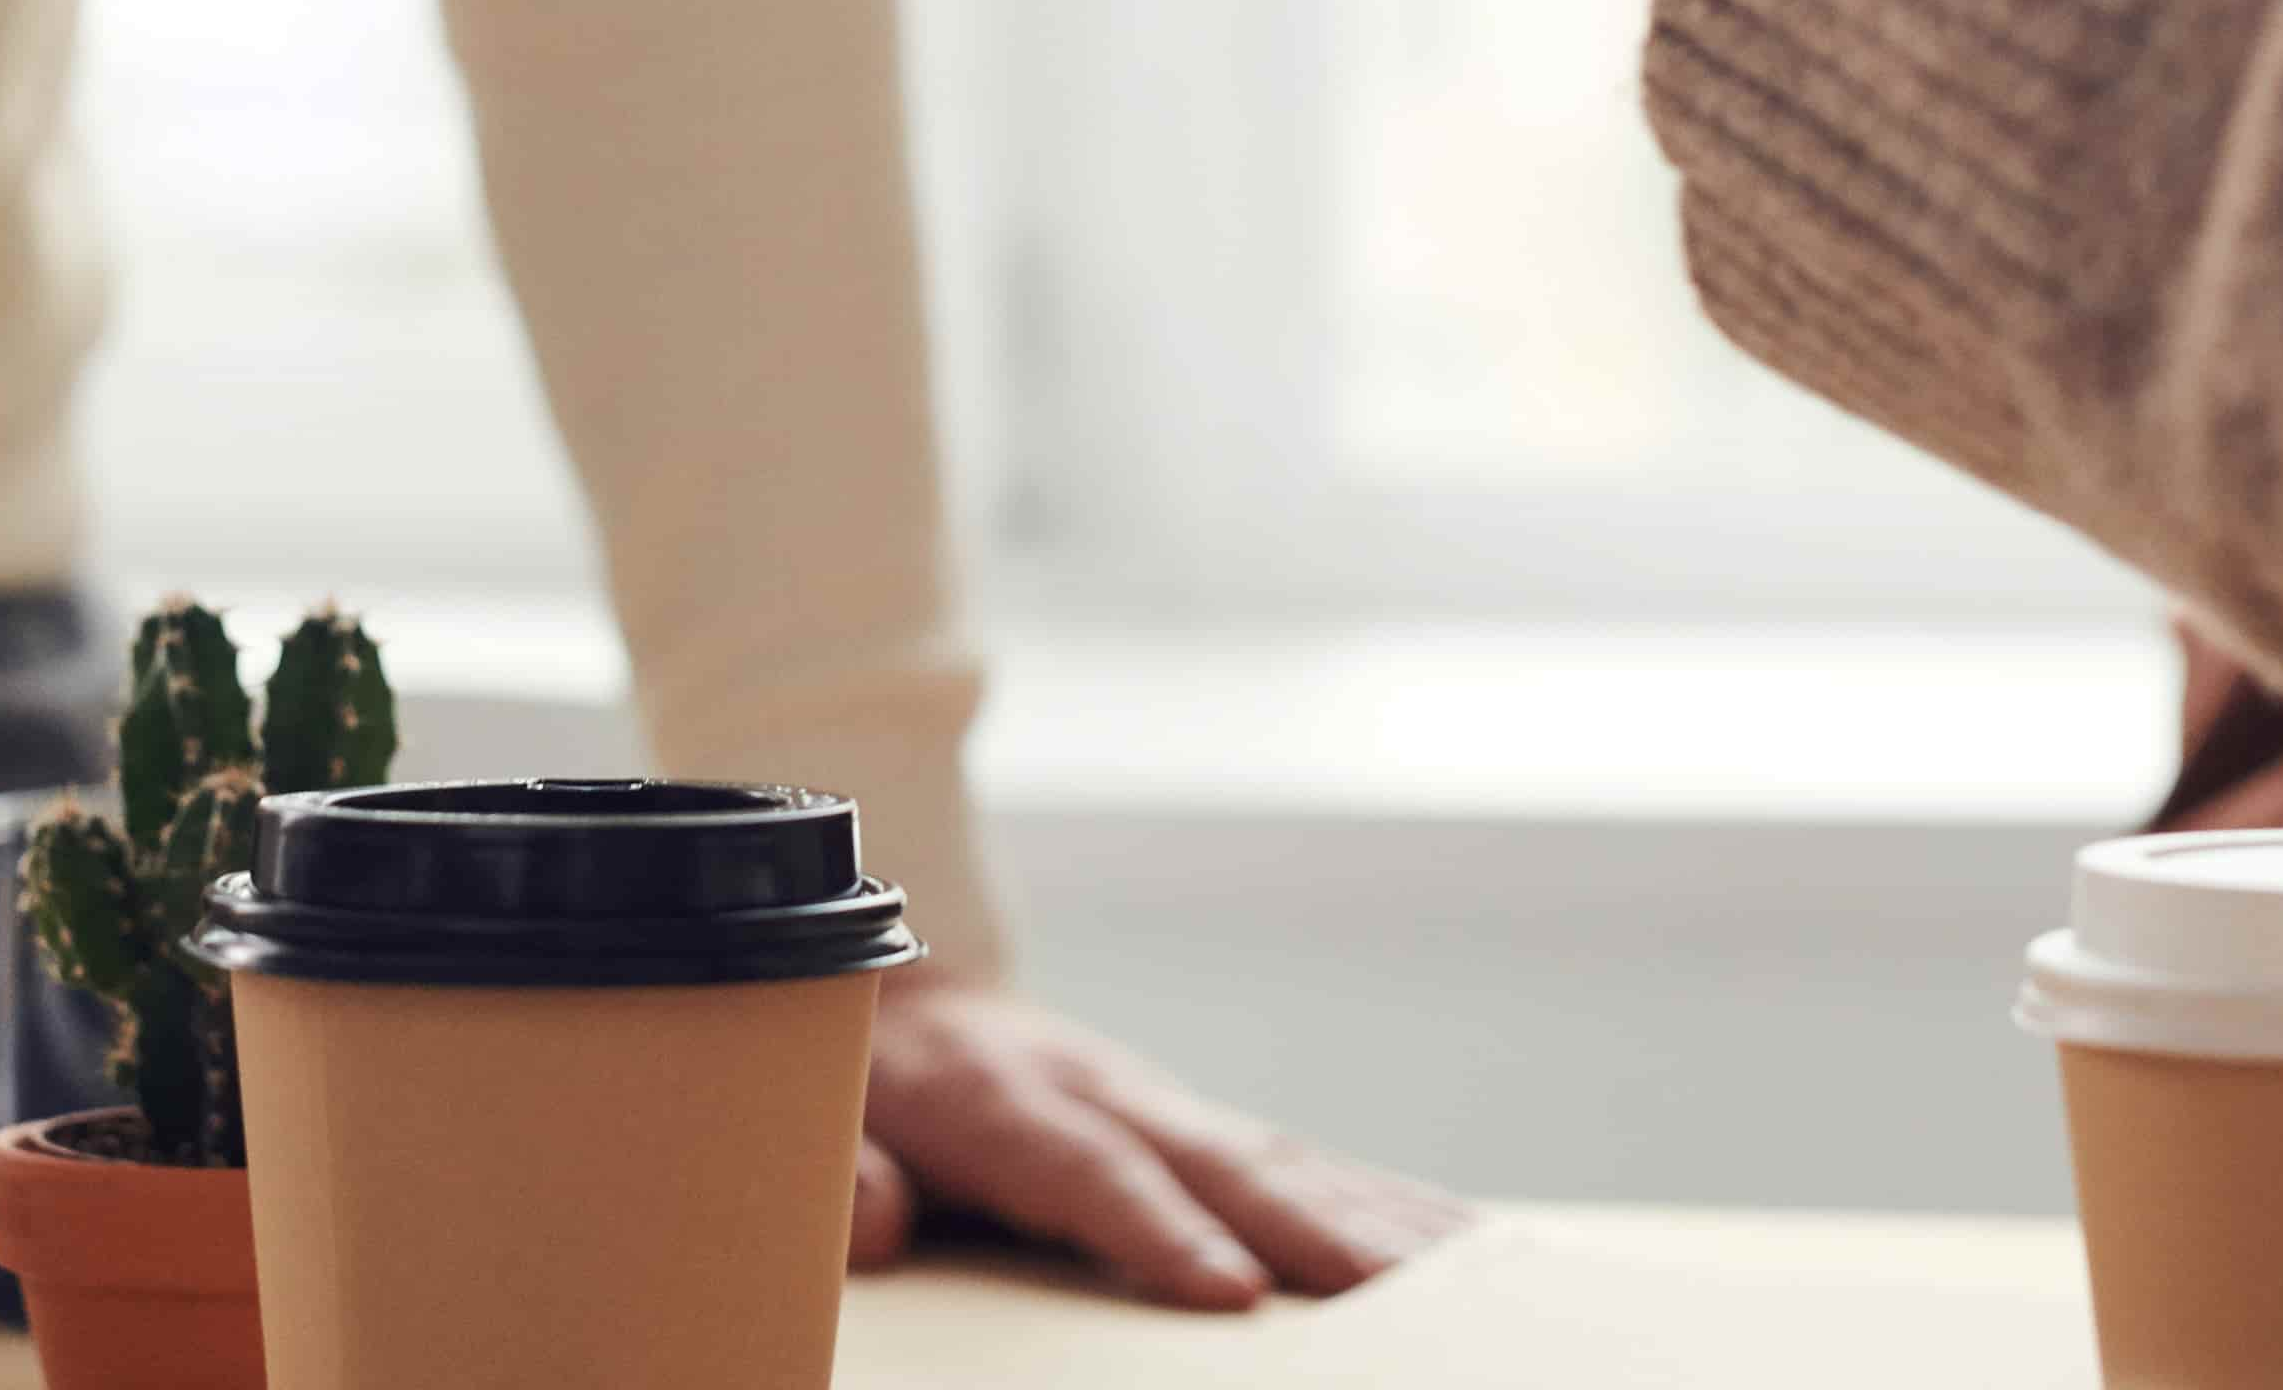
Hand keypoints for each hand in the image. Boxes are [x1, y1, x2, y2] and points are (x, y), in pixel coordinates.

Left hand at [858, 977, 1468, 1309]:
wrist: (896, 989)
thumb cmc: (854, 1081)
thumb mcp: (814, 1118)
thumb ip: (841, 1172)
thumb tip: (878, 1225)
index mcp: (999, 1099)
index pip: (1088, 1171)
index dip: (1158, 1231)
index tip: (1229, 1292)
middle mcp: (1103, 1090)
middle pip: (1220, 1164)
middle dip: (1311, 1232)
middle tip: (1395, 1295)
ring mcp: (1164, 1103)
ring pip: (1285, 1161)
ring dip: (1376, 1220)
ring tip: (1468, 1276)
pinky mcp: (1201, 1127)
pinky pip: (1305, 1166)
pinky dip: (1387, 1204)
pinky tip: (1461, 1244)